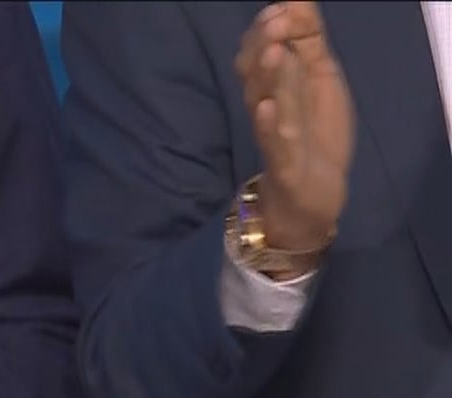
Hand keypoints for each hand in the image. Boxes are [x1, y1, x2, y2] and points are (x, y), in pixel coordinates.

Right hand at [234, 1, 354, 251]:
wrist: (309, 198)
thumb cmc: (314, 135)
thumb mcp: (319, 79)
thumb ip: (310, 42)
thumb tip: (297, 1)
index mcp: (273, 85)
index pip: (260, 49)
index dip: (268, 27)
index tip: (282, 7)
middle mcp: (266, 105)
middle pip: (257, 71)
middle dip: (266, 44)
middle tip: (277, 20)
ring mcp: (274, 134)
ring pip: (267, 101)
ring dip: (270, 77)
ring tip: (275, 51)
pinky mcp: (285, 163)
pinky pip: (273, 143)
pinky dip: (269, 126)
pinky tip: (267, 108)